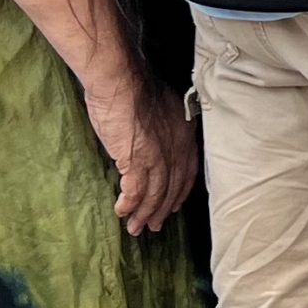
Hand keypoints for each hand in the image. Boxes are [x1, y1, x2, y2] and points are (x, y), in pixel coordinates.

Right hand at [82, 72, 197, 234]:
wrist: (119, 79)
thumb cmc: (134, 86)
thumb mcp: (161, 105)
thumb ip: (163, 125)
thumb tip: (155, 138)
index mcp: (185, 133)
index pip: (187, 171)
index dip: (179, 191)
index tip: (173, 206)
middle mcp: (177, 147)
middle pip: (173, 186)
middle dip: (162, 208)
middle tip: (155, 226)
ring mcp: (159, 155)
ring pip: (155, 193)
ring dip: (144, 213)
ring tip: (135, 228)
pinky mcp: (137, 159)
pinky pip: (135, 190)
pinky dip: (129, 204)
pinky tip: (122, 212)